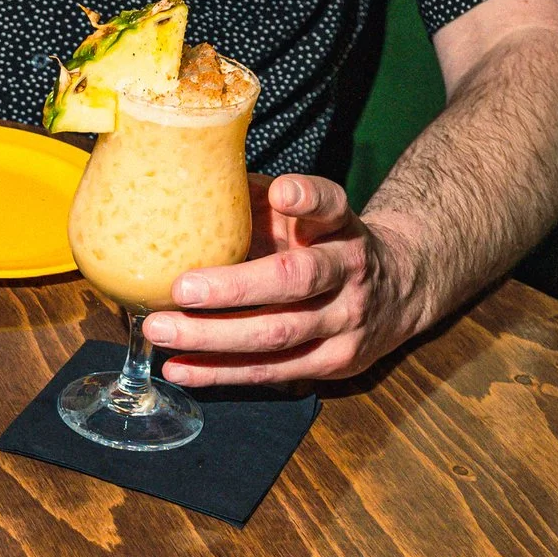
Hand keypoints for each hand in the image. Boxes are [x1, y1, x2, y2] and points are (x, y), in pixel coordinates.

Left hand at [144, 175, 430, 385]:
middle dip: (234, 288)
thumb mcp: (304, 217)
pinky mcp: (333, 363)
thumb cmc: (323, 246)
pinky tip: (179, 368)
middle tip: (181, 288)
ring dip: (212, 337)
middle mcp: (350, 271)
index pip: (331, 205)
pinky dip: (219, 372)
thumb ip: (259, 202)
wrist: (397, 292)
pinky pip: (270, 371)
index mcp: (341, 226)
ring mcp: (345, 322)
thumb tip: (186, 184)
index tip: (281, 193)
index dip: (308, 198)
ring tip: (160, 331)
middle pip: (295, 281)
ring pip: (277, 335)